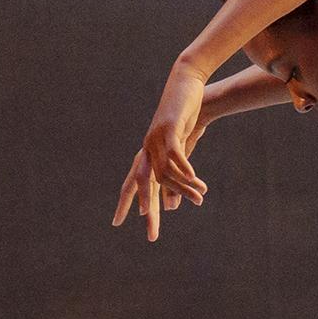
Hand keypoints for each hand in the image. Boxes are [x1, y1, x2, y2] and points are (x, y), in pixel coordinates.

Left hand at [113, 73, 208, 242]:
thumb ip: (175, 167)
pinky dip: (185, 169)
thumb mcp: (180, 144)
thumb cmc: (185, 114)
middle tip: (151, 234)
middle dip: (148, 210)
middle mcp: (146, 148)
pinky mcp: (170, 129)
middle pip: (142, 184)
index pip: (131, 182)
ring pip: (166, 173)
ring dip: (183, 188)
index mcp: (146, 152)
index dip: (125, 202)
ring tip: (200, 199)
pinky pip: (176, 156)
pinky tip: (195, 179)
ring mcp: (156, 139)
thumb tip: (173, 194)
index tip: (117, 222)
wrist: (187, 84)